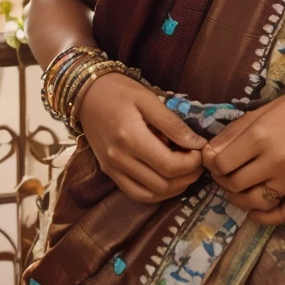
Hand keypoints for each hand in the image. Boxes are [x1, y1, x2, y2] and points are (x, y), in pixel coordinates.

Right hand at [78, 72, 205, 203]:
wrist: (85, 93)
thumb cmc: (118, 90)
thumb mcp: (148, 99)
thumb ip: (173, 124)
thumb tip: (198, 144)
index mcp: (130, 137)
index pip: (169, 165)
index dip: (192, 163)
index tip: (200, 150)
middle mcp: (119, 158)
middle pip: (163, 184)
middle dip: (188, 176)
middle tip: (197, 161)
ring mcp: (112, 168)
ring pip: (151, 194)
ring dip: (174, 188)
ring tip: (185, 171)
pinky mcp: (108, 171)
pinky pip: (136, 193)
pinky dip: (156, 192)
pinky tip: (167, 179)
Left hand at [201, 76, 284, 224]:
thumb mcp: (264, 110)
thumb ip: (234, 132)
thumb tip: (209, 152)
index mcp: (260, 137)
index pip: (220, 163)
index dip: (211, 163)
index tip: (213, 159)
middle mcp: (275, 162)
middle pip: (233, 184)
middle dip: (221, 180)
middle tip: (224, 172)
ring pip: (253, 203)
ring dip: (237, 199)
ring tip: (236, 189)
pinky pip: (281, 214)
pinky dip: (263, 217)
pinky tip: (255, 211)